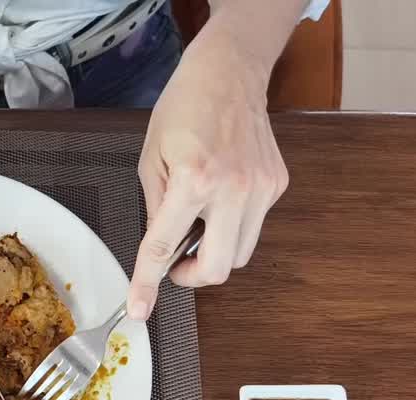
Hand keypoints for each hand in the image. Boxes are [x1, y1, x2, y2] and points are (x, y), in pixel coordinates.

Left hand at [127, 13, 290, 318]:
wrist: (229, 72)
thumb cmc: (185, 108)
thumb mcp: (151, 160)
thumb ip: (155, 211)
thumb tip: (160, 252)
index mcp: (193, 179)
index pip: (165, 246)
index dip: (148, 283)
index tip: (139, 309)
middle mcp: (233, 187)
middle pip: (217, 269)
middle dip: (192, 277)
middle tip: (176, 264)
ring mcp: (260, 188)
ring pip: (238, 254)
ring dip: (213, 252)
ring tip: (197, 223)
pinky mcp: (276, 185)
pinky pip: (252, 226)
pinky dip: (231, 225)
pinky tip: (219, 197)